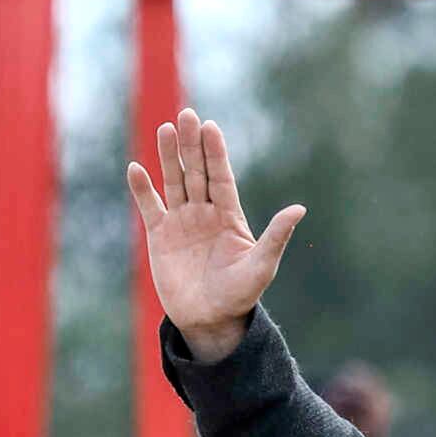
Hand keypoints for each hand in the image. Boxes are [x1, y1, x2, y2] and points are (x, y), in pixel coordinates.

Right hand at [127, 108, 307, 361]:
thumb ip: (276, 236)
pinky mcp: (160, 235)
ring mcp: (181, 221)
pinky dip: (142, 189)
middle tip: (188, 116)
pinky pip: (150, 207)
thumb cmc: (240, 294)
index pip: (221, 177)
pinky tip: (136, 168)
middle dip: (192, 146)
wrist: (210, 320)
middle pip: (197, 172)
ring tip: (166, 129)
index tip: (211, 127)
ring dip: (169, 157)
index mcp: (230, 216)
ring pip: (174, 182)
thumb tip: (299, 209)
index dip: (216, 153)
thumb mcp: (262, 265)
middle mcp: (205, 212)